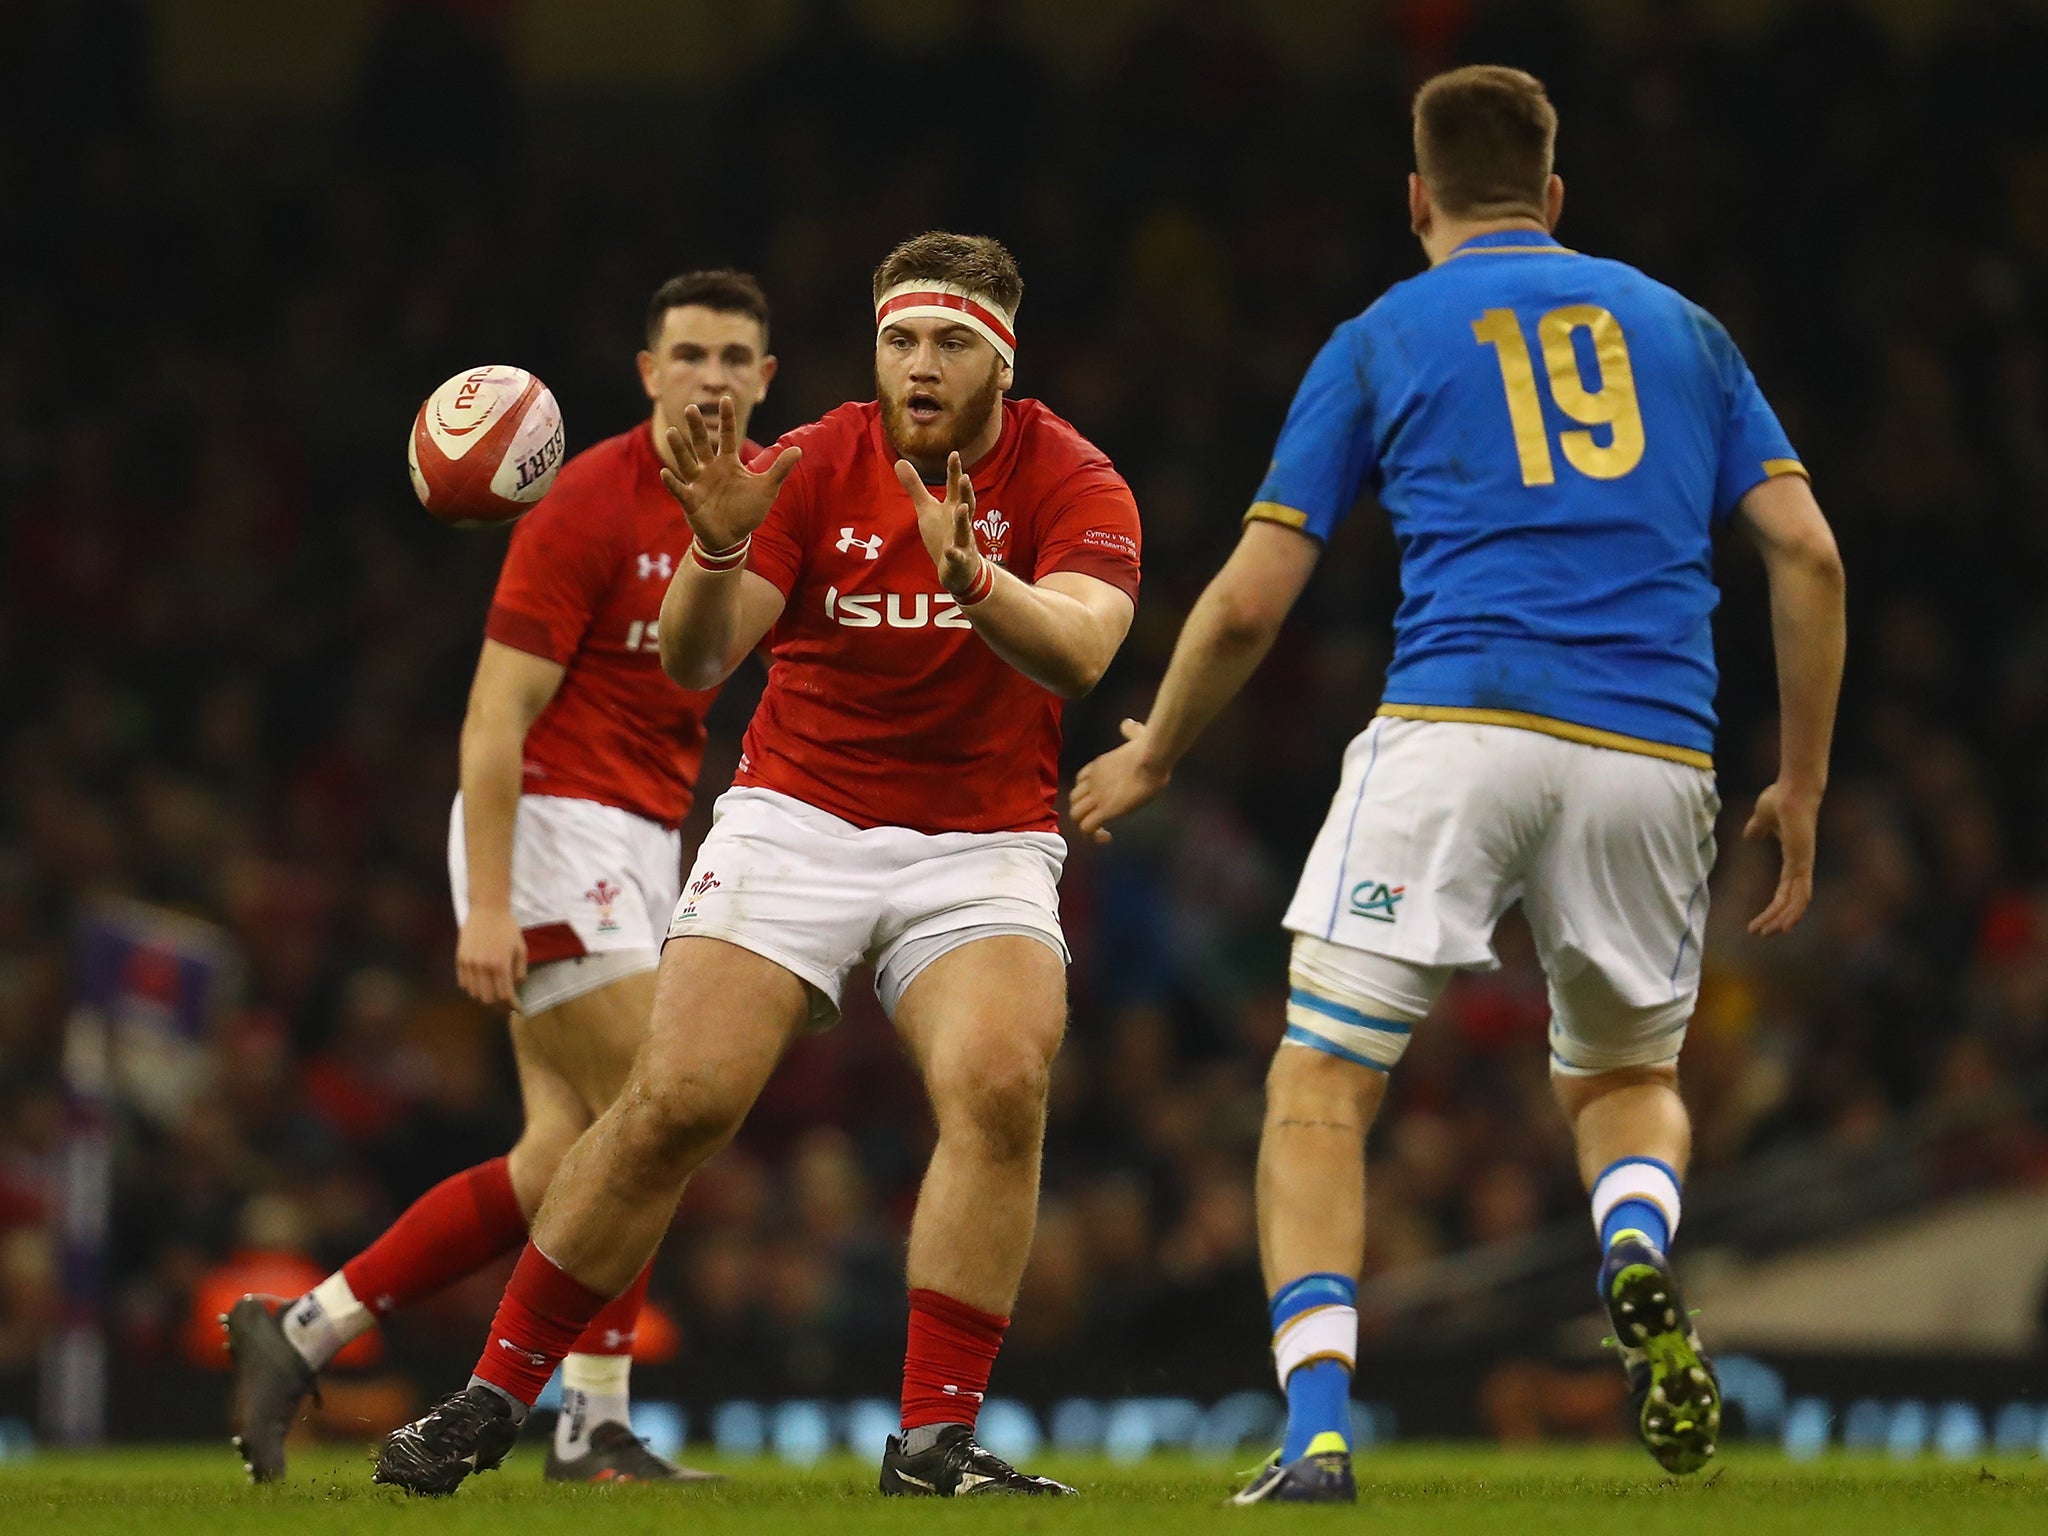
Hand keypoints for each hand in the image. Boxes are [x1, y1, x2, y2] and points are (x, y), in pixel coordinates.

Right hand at [456, 904, 526, 1006]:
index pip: (505, 995)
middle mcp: (483, 966)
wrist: (487, 909)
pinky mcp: (459, 959)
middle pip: (488, 999)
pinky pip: (463, 983)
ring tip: (494, 996)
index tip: (518, 1008)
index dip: (512, 1005)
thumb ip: (519, 971)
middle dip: (499, 1006)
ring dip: (485, 998)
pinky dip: (472, 989)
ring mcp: (469, 963)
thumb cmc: (507, 928)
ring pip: (474, 993)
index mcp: (501, 964)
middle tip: (506, 1006)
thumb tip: (515, 988)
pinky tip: (481, 986)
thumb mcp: (521, 949)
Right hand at [659, 396, 800, 550]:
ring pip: (687, 462)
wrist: (733, 536)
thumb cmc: (748, 510)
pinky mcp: (690, 501)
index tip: (726, 399)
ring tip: (672, 432)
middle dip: (697, 428)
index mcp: (729, 463)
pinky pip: (679, 489)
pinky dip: (672, 482)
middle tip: (691, 408)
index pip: (727, 436)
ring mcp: (698, 484)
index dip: (727, 419)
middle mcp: (711, 469)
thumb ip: (780, 468)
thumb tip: (799, 449)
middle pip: (702, 444)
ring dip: (679, 449)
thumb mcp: (767, 488)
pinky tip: (666, 472)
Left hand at [894, 452, 983, 594]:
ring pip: (964, 530)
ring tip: (961, 508)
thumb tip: (899, 461)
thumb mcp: (927, 509)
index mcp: (952, 508)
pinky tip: (950, 551)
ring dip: (963, 520)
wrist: (960, 568)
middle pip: (965, 504)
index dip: (954, 471)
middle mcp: (960, 522)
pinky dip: (955, 554)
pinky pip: (957, 557)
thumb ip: (915, 487)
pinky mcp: (959, 560)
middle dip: (965, 492)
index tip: (954, 454)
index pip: (954, 487)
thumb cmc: (944, 534)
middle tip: (965, 477)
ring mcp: (962, 541)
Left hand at [1071, 719, 1171, 843]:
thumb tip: (1128, 724)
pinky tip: (1107, 837)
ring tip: (1102, 831)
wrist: (1150, 758)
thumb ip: (1131, 731)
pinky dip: (1094, 836)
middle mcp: (1092, 782)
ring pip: (1076, 816)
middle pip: (1073, 799)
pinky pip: (1088, 829)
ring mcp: (1096, 797)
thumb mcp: (1136, 734)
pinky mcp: (1105, 811)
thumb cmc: (1147, 747)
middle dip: (1084, 810)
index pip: (1081, 780)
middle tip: (1101, 818)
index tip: (1103, 799)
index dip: (1088, 791)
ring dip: (1086, 825)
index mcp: (1098, 766)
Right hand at [1743, 780, 1821, 934]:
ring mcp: (1803, 865)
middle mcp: (1800, 866)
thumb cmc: (1780, 798)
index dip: (1774, 907)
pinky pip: (1800, 893)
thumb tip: (1750, 836)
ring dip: (1782, 920)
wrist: (1793, 790)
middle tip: (1759, 933)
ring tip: (1765, 933)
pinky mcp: (1803, 862)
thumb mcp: (1762, 817)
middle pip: (1790, 902)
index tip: (1758, 920)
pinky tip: (1782, 923)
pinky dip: (1792, 910)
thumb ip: (1757, 828)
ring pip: (1796, 903)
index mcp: (1793, 858)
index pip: (1785, 890)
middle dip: (1775, 919)